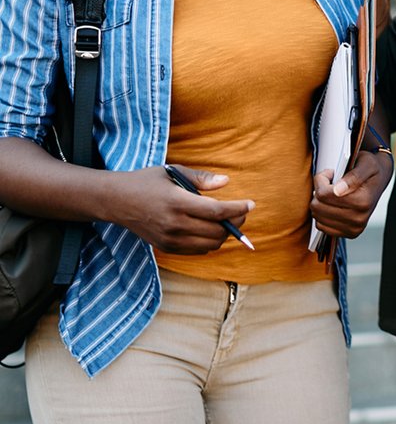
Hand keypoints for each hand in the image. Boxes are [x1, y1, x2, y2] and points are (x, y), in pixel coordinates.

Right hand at [108, 165, 253, 253]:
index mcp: (177, 202)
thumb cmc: (147, 182)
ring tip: (228, 221)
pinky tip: (211, 230)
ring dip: (224, 234)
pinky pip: (197, 251)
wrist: (116, 201)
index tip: (251, 204)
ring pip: (210, 245)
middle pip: (217, 231)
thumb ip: (201, 178)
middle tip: (242, 212)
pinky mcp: (166, 248)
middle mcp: (174, 224)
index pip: (217, 211)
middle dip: (235, 222)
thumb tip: (227, 182)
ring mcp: (170, 239)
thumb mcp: (173, 171)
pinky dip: (210, 242)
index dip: (238, 209)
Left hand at [310, 146, 391, 238]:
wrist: (380, 180)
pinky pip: (321, 226)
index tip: (330, 173)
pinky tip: (332, 205)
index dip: (322, 179)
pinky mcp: (349, 234)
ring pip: (317, 216)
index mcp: (363, 201)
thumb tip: (338, 191)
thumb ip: (353, 176)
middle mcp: (359, 219)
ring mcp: (354, 229)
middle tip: (330, 183)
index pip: (324, 194)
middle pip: (317, 207)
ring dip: (320, 203)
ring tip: (331, 193)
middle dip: (319, 191)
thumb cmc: (371, 169)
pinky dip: (322, 214)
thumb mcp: (366, 164)